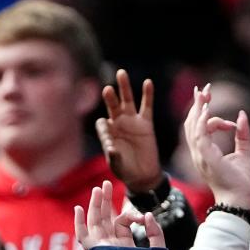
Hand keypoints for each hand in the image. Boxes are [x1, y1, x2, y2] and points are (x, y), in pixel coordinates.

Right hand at [74, 180, 164, 249]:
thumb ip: (155, 232)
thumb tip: (146, 214)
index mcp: (125, 247)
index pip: (123, 223)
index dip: (132, 214)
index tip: (142, 217)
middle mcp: (112, 247)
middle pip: (105, 219)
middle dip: (105, 201)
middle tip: (106, 184)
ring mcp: (104, 248)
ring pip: (95, 222)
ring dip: (95, 205)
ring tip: (98, 188)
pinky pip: (83, 236)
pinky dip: (79, 223)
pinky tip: (78, 208)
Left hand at [96, 69, 162, 191]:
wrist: (143, 175)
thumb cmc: (126, 171)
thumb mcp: (117, 166)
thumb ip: (113, 157)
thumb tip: (112, 149)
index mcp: (107, 134)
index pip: (102, 124)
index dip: (104, 128)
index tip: (109, 138)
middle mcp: (118, 124)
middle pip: (112, 106)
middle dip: (109, 98)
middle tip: (107, 89)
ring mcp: (132, 122)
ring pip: (127, 101)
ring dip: (124, 88)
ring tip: (121, 73)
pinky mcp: (146, 123)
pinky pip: (146, 106)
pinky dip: (147, 94)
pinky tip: (147, 82)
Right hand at [184, 83, 249, 207]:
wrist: (239, 200)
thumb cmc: (240, 182)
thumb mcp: (244, 153)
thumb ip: (243, 135)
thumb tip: (242, 115)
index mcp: (205, 153)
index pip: (200, 128)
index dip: (210, 116)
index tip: (228, 117)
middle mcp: (199, 153)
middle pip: (191, 124)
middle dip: (198, 104)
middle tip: (205, 88)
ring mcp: (200, 156)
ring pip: (193, 127)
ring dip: (198, 108)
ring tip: (205, 93)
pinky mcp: (206, 158)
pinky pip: (200, 136)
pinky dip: (202, 121)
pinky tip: (206, 109)